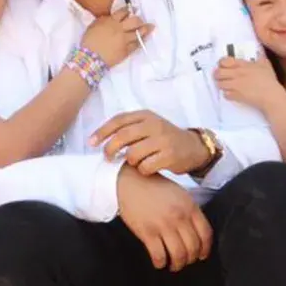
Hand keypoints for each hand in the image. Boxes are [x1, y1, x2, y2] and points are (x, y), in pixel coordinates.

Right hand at [80, 7, 152, 67]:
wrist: (90, 58)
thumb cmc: (89, 41)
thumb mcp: (94, 25)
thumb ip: (105, 20)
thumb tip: (112, 18)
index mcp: (111, 21)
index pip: (123, 12)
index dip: (128, 10)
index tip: (130, 10)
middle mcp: (120, 29)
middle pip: (134, 21)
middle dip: (139, 19)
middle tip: (140, 20)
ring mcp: (125, 40)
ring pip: (138, 33)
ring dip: (145, 29)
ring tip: (150, 27)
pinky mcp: (127, 51)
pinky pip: (137, 45)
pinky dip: (141, 41)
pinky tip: (144, 39)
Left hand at [92, 110, 210, 176]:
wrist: (194, 147)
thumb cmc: (165, 138)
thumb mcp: (149, 126)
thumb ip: (130, 128)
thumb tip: (101, 139)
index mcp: (146, 115)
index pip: (119, 120)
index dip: (102, 131)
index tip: (92, 143)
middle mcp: (154, 125)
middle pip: (122, 136)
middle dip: (110, 149)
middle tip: (107, 158)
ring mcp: (163, 140)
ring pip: (132, 154)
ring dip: (129, 161)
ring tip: (136, 162)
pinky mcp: (170, 156)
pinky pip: (145, 166)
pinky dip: (142, 170)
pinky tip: (148, 168)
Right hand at [117, 166, 211, 270]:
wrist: (131, 181)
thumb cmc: (156, 188)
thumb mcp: (180, 195)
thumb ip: (190, 212)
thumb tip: (197, 234)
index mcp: (190, 207)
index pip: (206, 234)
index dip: (205, 249)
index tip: (201, 256)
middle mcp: (179, 217)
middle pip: (193, 247)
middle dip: (190, 259)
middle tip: (185, 261)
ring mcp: (163, 225)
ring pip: (178, 255)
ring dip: (177, 265)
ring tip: (173, 265)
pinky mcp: (147, 232)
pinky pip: (159, 255)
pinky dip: (161, 263)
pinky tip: (159, 263)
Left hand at [214, 56, 285, 114]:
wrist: (271, 95)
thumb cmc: (269, 80)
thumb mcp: (266, 65)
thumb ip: (260, 58)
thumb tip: (259, 53)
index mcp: (243, 65)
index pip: (224, 61)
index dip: (221, 63)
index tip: (223, 66)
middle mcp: (237, 74)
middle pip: (218, 73)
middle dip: (217, 75)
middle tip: (221, 77)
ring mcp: (235, 85)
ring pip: (219, 84)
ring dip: (221, 85)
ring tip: (226, 86)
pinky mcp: (236, 96)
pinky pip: (225, 95)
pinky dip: (227, 95)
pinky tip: (232, 94)